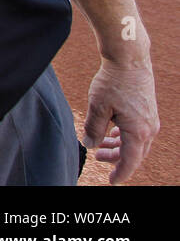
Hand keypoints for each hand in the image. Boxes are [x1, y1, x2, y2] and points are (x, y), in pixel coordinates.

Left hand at [82, 57, 158, 183]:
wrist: (129, 59)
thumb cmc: (113, 82)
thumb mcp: (97, 107)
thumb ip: (93, 128)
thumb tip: (89, 144)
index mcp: (138, 131)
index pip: (131, 160)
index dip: (120, 172)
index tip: (111, 181)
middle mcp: (149, 128)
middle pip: (134, 153)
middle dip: (117, 159)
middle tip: (98, 159)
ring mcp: (150, 119)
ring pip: (136, 142)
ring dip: (119, 147)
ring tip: (101, 146)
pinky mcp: (148, 111)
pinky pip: (138, 131)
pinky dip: (125, 136)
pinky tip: (112, 132)